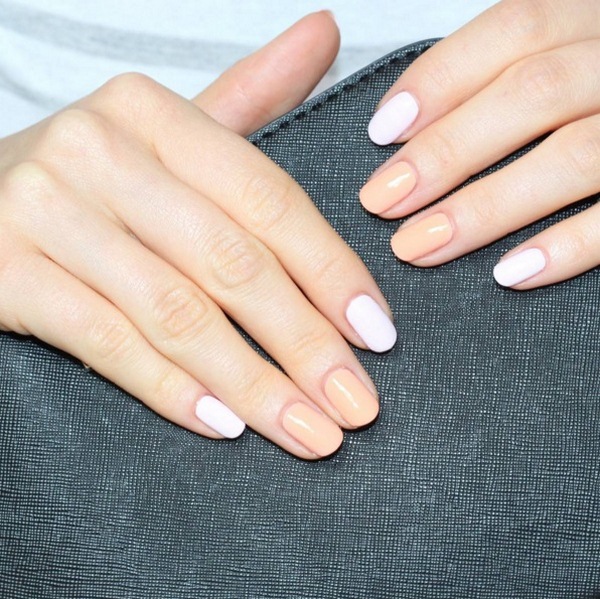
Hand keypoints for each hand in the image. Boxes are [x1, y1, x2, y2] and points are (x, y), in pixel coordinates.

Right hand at [0, 12, 395, 459]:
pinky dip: (173, 389)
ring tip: (309, 431)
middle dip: (304, 344)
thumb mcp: (168, 134)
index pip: (270, 201)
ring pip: (178, 313)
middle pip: (233, 263)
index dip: (331, 274)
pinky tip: (226, 425)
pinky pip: (109, 341)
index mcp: (154, 113)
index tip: (375, 335)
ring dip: (253, 384)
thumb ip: (250, 94)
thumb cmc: (93, 181)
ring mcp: (46, 211)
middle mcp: (99, 151)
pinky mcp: (5, 273)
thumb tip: (324, 33)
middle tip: (355, 403)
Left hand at [360, 0, 599, 288]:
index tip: (381, 133)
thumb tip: (410, 133)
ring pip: (574, 155)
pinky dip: (565, 247)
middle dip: (446, 151)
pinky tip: (507, 274)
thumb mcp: (568, 62)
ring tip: (419, 244)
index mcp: (596, 20)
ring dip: (485, 207)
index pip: (516, 30)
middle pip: (533, 92)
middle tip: (381, 200)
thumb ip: (507, 83)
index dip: (440, 80)